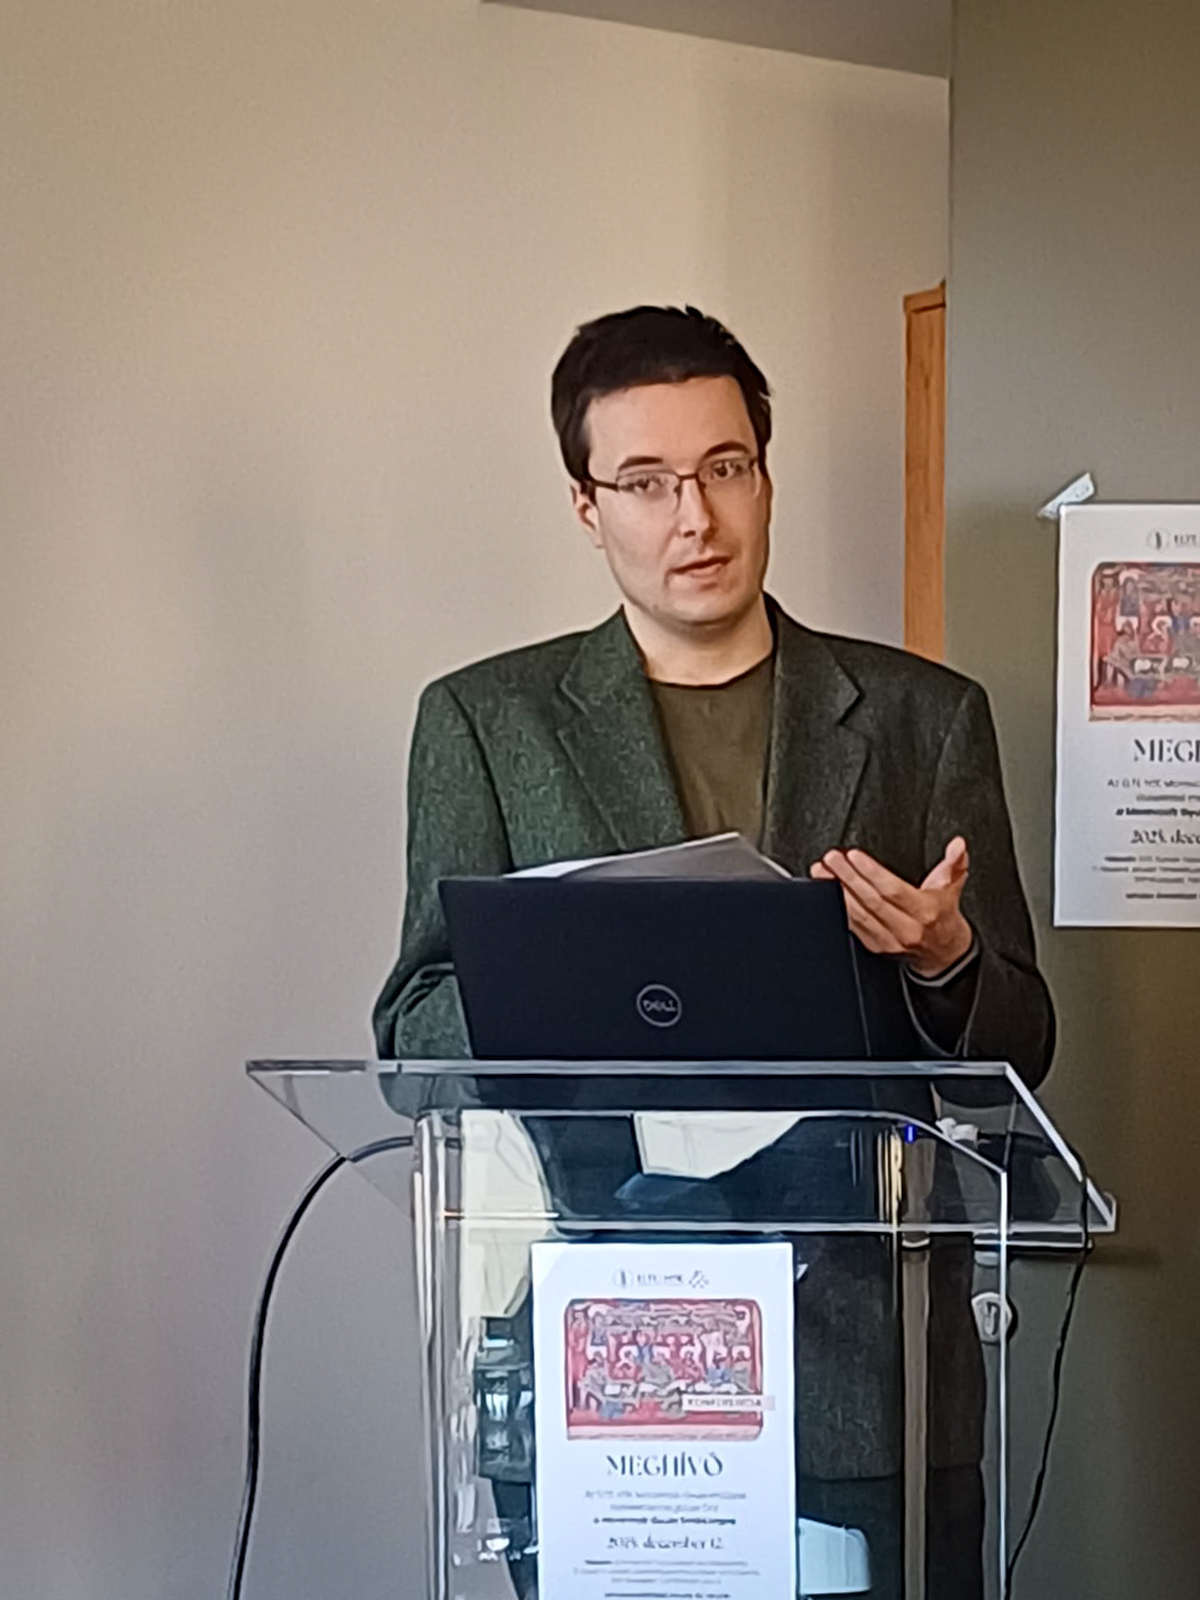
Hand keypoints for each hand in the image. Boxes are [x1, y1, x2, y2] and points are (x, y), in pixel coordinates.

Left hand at [810, 837, 972, 978]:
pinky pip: (853, 926)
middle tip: (831, 859)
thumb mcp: (952, 886)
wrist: (944, 954)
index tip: (854, 856)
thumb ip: (954, 862)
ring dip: (837, 891)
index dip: (871, 873)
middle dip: (848, 877)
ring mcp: (889, 941)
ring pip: (858, 915)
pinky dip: (839, 908)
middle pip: (871, 901)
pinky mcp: (875, 947)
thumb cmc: (943, 915)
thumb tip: (958, 844)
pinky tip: (826, 893)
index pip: (893, 890)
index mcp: (925, 912)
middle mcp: (906, 929)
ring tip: (822, 872)